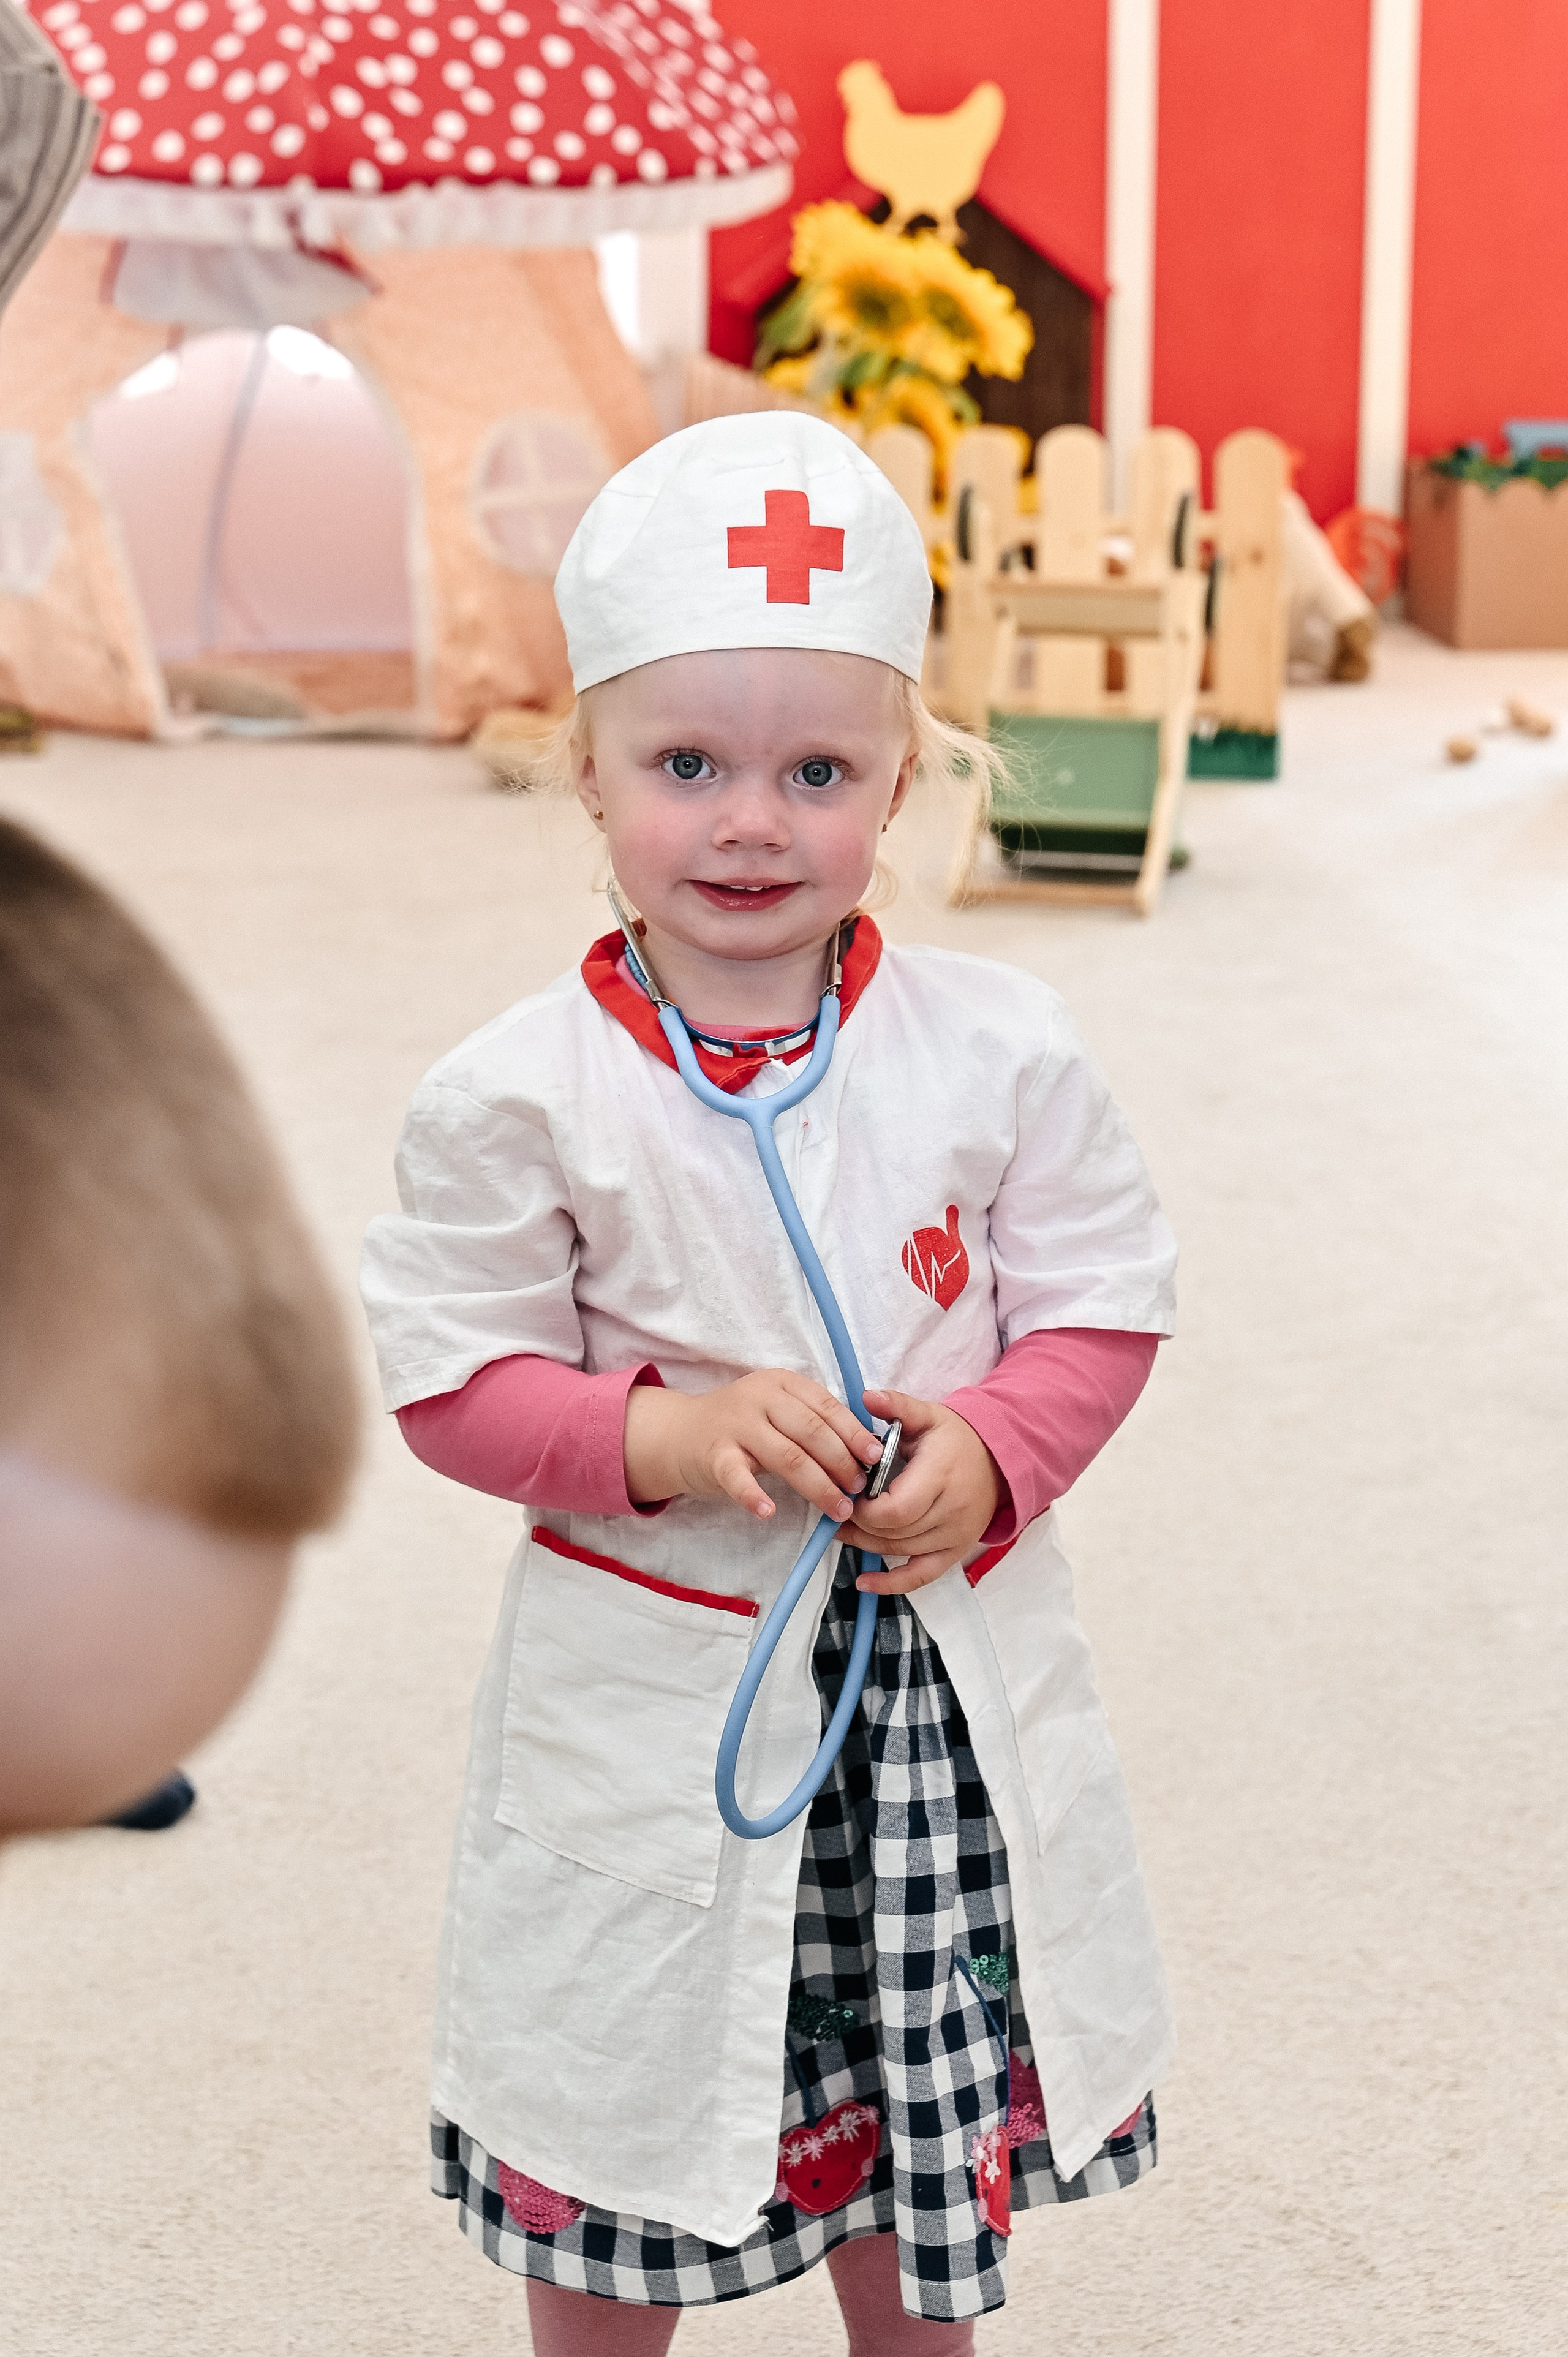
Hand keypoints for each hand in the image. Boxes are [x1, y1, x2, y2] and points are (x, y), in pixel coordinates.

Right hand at [623, 1371, 884, 1522]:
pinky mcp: (714, 1454)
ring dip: (818, 1485)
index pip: (826, 1406)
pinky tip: (769, 1512)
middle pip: (811, 1431)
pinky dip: (754, 1495)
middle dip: (842, 1462)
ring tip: (838, 1509)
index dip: (854, 1432)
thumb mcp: (779, 1411)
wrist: (681, 1433)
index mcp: (782, 1383)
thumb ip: (814, 1423)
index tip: (876, 1457)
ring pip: (786, 1456)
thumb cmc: (744, 1426)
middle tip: (861, 1489)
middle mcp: (760, 1397)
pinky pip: (737, 1477)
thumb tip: (865, 1452)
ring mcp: (735, 1425)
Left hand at [837, 1387, 1001, 1593]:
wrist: (998, 1459)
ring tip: (841, 1529)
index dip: (864, 1510)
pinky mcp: (956, 1551)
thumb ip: (897, 1406)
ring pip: (900, 1551)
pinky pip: (922, 1575)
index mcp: (940, 1475)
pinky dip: (892, 1584)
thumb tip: (866, 1396)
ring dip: (866, 1544)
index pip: (894, 1509)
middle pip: (893, 1532)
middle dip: (859, 1524)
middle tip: (837, 1507)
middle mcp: (952, 1510)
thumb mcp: (927, 1416)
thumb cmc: (955, 1438)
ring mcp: (956, 1535)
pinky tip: (863, 1582)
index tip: (847, 1493)